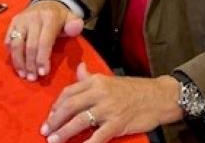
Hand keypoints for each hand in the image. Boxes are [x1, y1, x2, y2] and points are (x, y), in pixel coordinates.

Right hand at [5, 0, 83, 80]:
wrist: (47, 2)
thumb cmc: (60, 18)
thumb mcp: (71, 19)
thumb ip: (75, 25)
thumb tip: (75, 28)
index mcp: (49, 17)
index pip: (44, 42)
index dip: (42, 59)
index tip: (43, 73)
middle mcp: (33, 17)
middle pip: (29, 46)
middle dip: (30, 64)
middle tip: (33, 78)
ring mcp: (21, 19)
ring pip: (16, 44)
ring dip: (19, 62)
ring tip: (23, 75)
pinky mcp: (13, 22)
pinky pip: (8, 40)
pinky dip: (11, 53)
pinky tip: (17, 64)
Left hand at [40, 63, 183, 142]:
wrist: (158, 96)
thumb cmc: (134, 89)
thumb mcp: (110, 79)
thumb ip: (91, 77)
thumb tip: (78, 69)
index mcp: (96, 81)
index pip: (69, 92)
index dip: (57, 105)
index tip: (50, 115)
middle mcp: (100, 93)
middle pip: (70, 106)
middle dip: (55, 119)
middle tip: (45, 130)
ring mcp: (109, 108)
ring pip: (80, 121)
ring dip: (64, 132)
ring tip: (54, 140)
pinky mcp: (118, 123)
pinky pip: (98, 136)